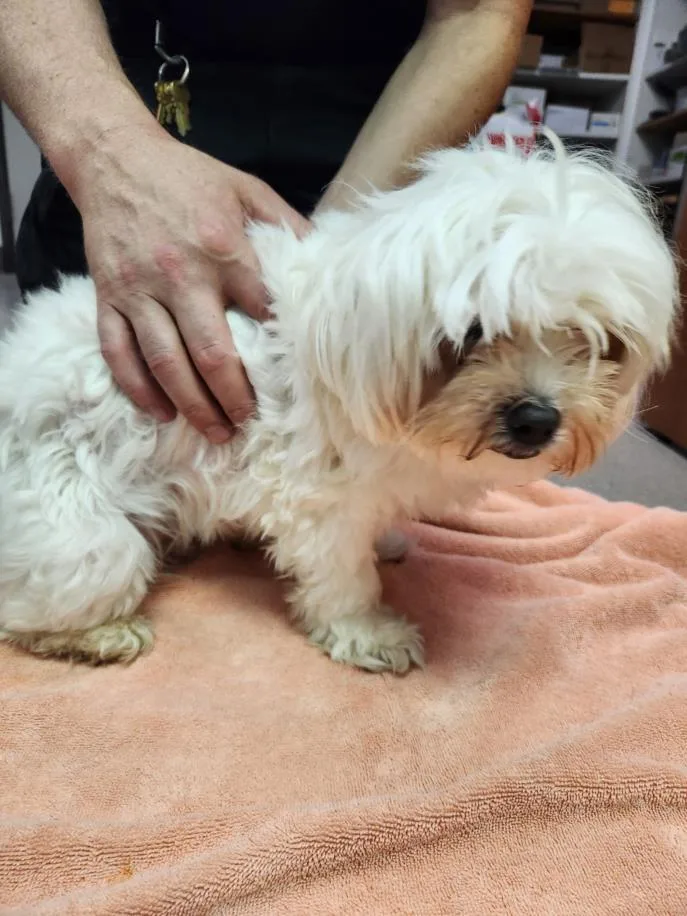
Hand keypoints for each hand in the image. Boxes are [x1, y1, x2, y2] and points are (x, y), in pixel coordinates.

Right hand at [76, 125, 308, 440]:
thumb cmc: (190, 178)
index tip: (293, 382)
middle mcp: (181, 274)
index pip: (260, 315)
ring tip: (216, 432)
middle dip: (234, 398)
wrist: (116, 158)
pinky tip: (160, 412)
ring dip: (193, 405)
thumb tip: (324, 266)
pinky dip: (138, 388)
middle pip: (212, 354)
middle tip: (249, 423)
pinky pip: (118, 353)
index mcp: (224, 248)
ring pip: (166, 362)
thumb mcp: (248, 190)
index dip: (278, 354)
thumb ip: (287, 227)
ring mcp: (139, 289)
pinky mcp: (108, 296)